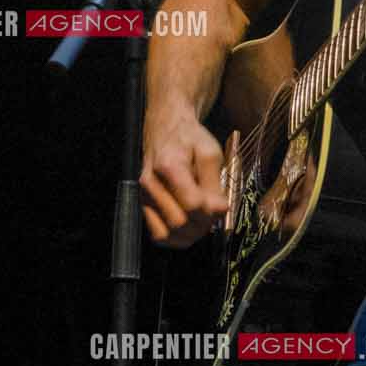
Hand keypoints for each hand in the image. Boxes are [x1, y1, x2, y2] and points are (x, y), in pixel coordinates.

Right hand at [141, 109, 228, 247]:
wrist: (166, 127)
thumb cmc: (190, 138)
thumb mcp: (210, 153)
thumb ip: (215, 183)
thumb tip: (221, 211)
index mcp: (169, 167)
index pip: (192, 205)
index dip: (212, 213)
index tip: (223, 206)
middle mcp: (150, 184)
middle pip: (179, 223)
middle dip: (203, 225)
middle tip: (215, 215)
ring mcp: (142, 197)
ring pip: (166, 235)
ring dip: (189, 235)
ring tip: (203, 222)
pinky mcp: (142, 205)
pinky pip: (157, 234)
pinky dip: (175, 238)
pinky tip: (189, 228)